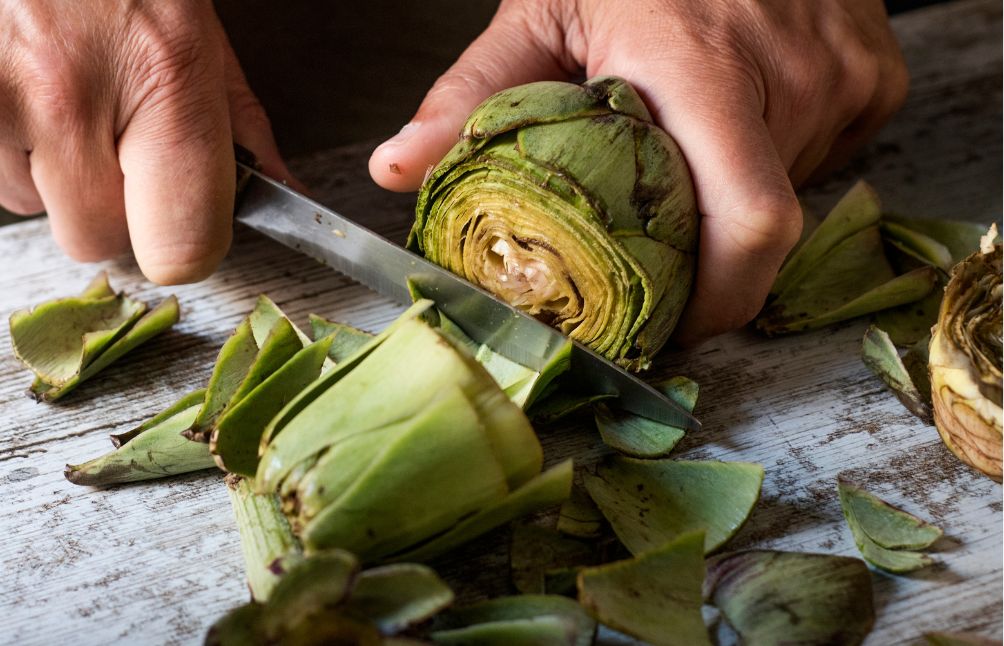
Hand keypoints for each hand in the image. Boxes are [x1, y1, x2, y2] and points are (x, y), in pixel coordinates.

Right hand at [0, 0, 292, 283]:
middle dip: (116, 212)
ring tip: (68, 104)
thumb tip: (281, 190)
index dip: (185, 247)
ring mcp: (0, 95)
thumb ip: (240, 123)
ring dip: (57, 181)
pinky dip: (11, 155)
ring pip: (36, 212)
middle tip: (118, 148)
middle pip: (101, 241)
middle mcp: (75, 94)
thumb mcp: (203, 32)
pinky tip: (28, 98)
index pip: (182, 246)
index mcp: (166, 80)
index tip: (184, 226)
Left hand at [369, 0, 908, 343]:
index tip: (676, 327)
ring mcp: (845, 75)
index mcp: (700, 66)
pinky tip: (743, 111)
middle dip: (710, 248)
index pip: (747, 221)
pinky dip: (780, 155)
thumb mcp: (543, 10)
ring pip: (790, 190)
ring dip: (736, 192)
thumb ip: (473, 95)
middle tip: (662, 228)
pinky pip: (828, 154)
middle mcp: (790, 75)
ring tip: (693, 140)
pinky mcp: (877, 77)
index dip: (722, 299)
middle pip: (760, 224)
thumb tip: (397, 170)